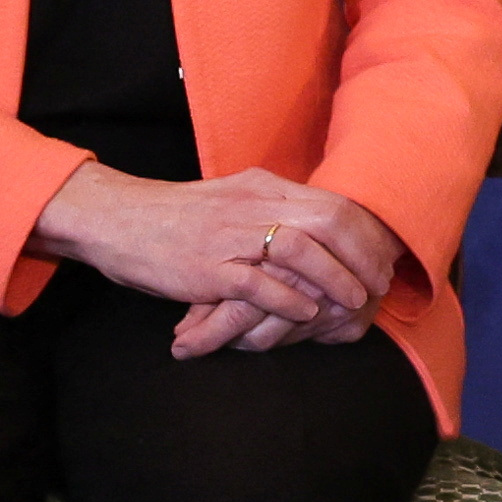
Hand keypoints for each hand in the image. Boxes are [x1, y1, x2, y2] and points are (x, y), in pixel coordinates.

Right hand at [37, 168, 401, 350]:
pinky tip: (307, 315)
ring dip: (335, 279)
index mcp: (264, 186)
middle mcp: (252, 204)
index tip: (384, 261)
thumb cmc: (177, 218)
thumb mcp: (234, 200)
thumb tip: (323, 231)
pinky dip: (289, 301)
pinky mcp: (206, 267)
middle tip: (378, 287)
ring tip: (352, 303)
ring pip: (301, 248)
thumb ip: (276, 211)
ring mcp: (229, 235)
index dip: (369, 235)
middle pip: (330, 220)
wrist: (116, 220)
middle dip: (364, 257)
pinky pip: (259, 284)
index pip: (336, 203)